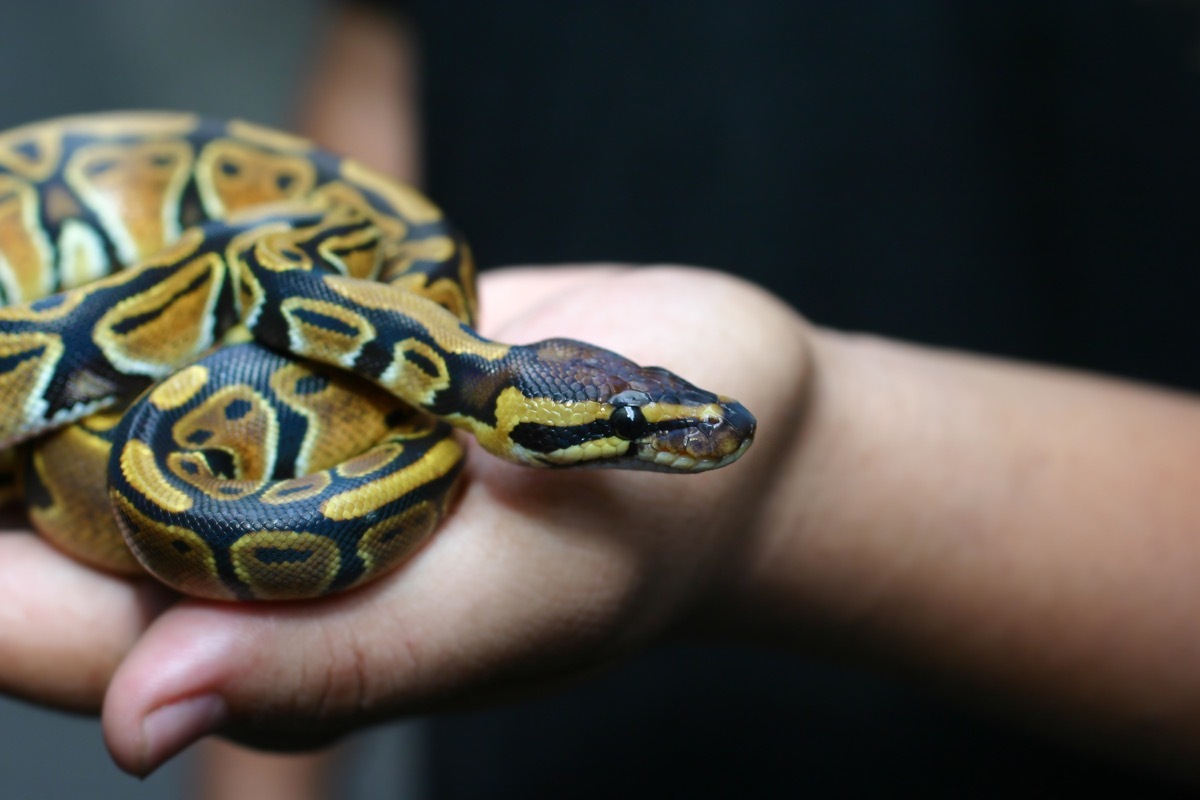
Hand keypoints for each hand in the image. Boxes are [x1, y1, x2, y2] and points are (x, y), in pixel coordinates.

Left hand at [0, 265, 805, 774]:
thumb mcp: (508, 609)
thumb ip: (338, 667)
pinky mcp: (323, 368)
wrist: (723, 412)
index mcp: (279, 648)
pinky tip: (102, 245)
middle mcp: (259, 557)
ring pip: (112, 416)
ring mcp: (285, 454)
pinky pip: (206, 338)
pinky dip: (148, 297)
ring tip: (6, 276)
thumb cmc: (641, 534)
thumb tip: (137, 731)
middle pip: (51, 513)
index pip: (54, 628)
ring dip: (47, 359)